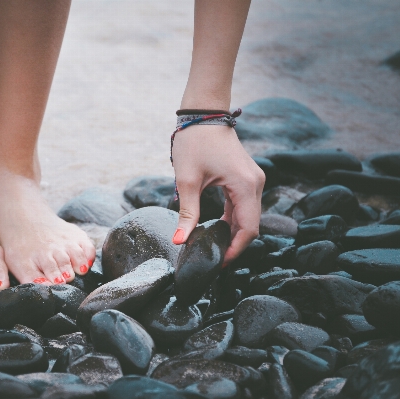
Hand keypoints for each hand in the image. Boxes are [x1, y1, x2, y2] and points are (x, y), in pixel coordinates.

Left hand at [171, 124, 264, 264]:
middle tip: (213, 260)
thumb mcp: (187, 181)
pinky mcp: (246, 177)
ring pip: (248, 216)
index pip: (248, 229)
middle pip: (251, 225)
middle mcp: (255, 184)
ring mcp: (253, 179)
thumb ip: (187, 214)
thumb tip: (180, 241)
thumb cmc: (194, 142)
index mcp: (245, 185)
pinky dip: (233, 219)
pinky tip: (218, 230)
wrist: (202, 113)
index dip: (235, 250)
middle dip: (234, 244)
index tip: (218, 263)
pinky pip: (243, 205)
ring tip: (214, 248)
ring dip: (233, 233)